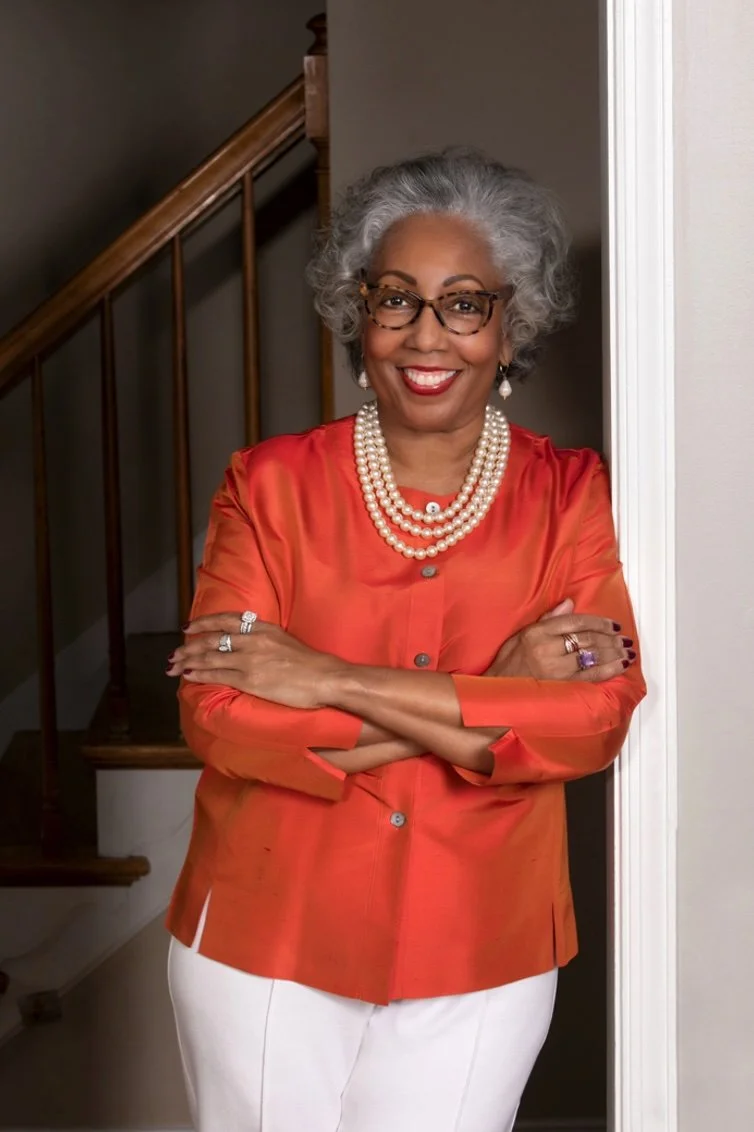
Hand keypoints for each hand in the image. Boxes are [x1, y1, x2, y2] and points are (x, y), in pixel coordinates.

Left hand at [165, 612, 345, 709]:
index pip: (225, 620)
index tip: (188, 627)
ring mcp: (249, 659)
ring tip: (173, 665)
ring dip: (188, 660)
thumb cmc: (309, 663)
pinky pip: (217, 674)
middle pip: (211, 638)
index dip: (203, 623)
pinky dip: (199, 673)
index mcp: (262, 628)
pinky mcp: (249, 679)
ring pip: (209, 656)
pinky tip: (188, 674)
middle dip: (189, 646)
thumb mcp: (284, 639)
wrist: (325, 677)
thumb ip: (263, 638)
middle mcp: (252, 640)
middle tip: (173, 652)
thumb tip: (246, 642)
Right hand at [486, 598, 634, 682]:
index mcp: (537, 633)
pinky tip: (619, 666)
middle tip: (623, 638)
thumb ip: (548, 618)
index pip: (574, 622)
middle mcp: (547, 649)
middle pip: (586, 639)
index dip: (597, 622)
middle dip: (609, 638)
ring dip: (613, 653)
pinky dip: (608, 670)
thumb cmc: (508, 663)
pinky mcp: (561, 685)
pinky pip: (590, 676)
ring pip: (591, 656)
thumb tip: (569, 604)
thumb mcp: (522, 634)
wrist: (498, 690)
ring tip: (626, 650)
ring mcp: (555, 668)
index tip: (611, 624)